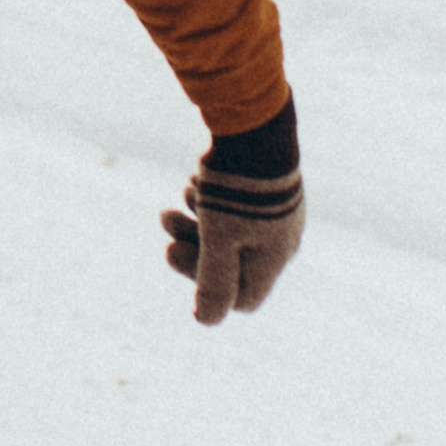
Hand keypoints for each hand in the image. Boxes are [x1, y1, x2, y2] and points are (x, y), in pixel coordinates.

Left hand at [162, 101, 303, 325]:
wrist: (254, 125)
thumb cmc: (236, 189)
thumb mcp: (218, 238)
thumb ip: (214, 281)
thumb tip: (206, 321)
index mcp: (274, 258)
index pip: (242, 299)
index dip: (208, 290)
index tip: (179, 260)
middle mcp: (279, 239)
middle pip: (229, 263)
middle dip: (192, 248)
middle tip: (166, 226)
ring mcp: (271, 212)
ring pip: (224, 231)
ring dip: (193, 221)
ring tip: (171, 206)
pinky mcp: (260, 188)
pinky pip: (228, 205)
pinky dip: (207, 199)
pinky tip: (197, 180)